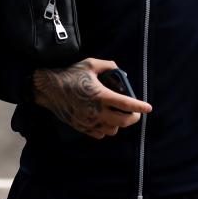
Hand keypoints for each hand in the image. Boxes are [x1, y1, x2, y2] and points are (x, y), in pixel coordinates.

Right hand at [32, 58, 151, 139]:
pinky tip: (106, 120)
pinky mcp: (81, 127)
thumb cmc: (71, 74)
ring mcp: (88, 121)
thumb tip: (121, 72)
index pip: (126, 104)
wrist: (49, 88)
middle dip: (133, 118)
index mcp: (101, 95)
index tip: (149, 108)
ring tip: (119, 116)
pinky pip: (100, 134)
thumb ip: (109, 65)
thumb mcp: (91, 64)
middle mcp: (96, 111)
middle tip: (135, 113)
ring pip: (112, 130)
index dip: (139, 107)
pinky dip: (106, 129)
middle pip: (122, 121)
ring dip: (119, 124)